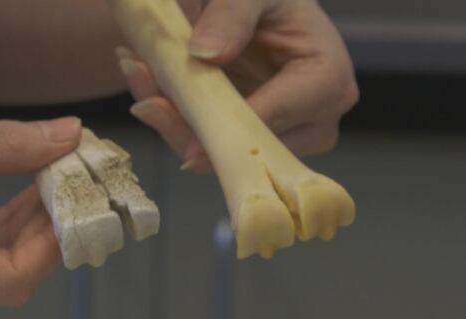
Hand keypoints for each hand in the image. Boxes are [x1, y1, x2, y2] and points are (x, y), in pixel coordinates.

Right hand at [0, 99, 80, 318]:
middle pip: (8, 276)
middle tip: (73, 180)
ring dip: (24, 227)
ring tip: (52, 179)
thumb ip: (5, 144)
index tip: (80, 193)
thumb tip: (68, 136)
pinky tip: (21, 195)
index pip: (16, 277)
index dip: (56, 236)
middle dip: (45, 228)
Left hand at [117, 0, 358, 172]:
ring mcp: (283, 138)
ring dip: (174, 125)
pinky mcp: (251, 145)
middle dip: (190, 125)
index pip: (277, 115)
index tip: (180, 114)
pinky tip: (147, 89)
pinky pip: (208, 148)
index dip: (227, 123)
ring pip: (221, 155)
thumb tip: (205, 54)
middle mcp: (313, 119)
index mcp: (327, 77)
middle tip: (144, 99)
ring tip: (138, 77)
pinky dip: (174, 123)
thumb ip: (234, 13)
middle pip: (247, 146)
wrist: (255, 9)